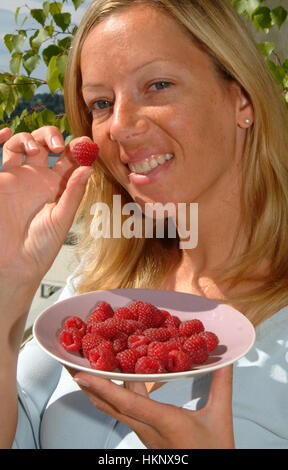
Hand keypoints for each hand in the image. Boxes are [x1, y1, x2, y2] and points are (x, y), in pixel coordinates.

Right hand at [0, 126, 93, 285]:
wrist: (14, 262)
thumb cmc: (40, 247)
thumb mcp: (62, 218)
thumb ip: (73, 192)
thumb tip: (88, 168)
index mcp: (59, 187)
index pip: (70, 159)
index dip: (79, 148)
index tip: (87, 143)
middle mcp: (39, 178)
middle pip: (47, 145)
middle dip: (53, 137)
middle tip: (61, 147)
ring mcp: (19, 177)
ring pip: (24, 143)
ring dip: (32, 136)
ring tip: (38, 147)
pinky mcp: (1, 179)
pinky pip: (2, 152)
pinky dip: (2, 138)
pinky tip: (6, 133)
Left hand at [72, 365, 234, 448]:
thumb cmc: (213, 452)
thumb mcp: (220, 418)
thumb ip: (222, 386)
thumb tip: (225, 361)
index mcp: (164, 422)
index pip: (129, 403)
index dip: (104, 388)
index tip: (82, 376)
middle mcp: (148, 428)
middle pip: (112, 405)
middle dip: (91, 387)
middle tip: (74, 367)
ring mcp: (145, 433)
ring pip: (116, 409)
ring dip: (100, 391)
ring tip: (87, 372)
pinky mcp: (147, 434)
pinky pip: (126, 412)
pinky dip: (116, 395)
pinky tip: (118, 383)